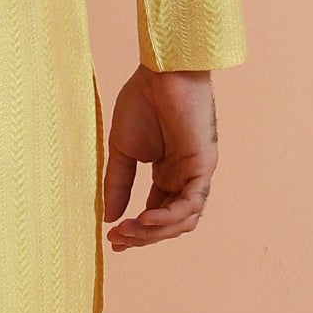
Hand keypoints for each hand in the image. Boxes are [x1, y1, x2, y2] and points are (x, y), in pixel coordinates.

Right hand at [102, 66, 218, 249]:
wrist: (161, 72)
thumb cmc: (143, 102)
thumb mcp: (122, 150)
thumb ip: (118, 184)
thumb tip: (109, 217)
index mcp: (167, 174)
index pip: (156, 214)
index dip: (136, 232)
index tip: (112, 239)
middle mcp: (184, 178)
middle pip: (169, 223)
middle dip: (142, 237)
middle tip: (117, 239)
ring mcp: (196, 174)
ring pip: (182, 221)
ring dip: (154, 232)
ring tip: (128, 230)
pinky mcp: (203, 166)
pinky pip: (191, 204)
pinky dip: (168, 216)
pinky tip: (144, 218)